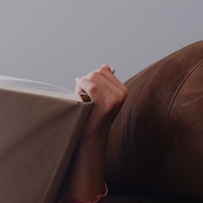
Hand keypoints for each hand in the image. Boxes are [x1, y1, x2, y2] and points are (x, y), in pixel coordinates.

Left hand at [68, 65, 127, 200]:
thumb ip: (103, 81)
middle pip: (96, 73)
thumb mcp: (100, 96)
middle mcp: (121, 93)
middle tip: (83, 97)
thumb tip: (105, 66)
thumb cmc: (91, 116)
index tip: (87, 92)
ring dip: (82, 86)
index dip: (90, 78)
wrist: (90, 137)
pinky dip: (82, 89)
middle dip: (85, 82)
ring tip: (83, 100)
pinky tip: (81, 98)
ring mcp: (115, 99)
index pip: (102, 70)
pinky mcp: (106, 105)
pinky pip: (91, 87)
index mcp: (122, 89)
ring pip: (93, 78)